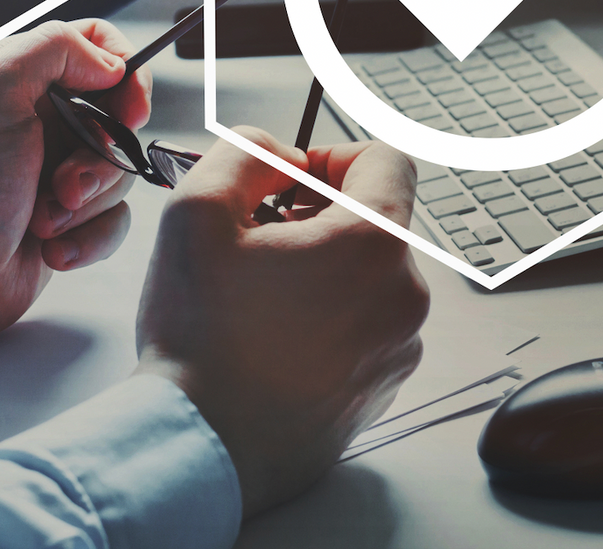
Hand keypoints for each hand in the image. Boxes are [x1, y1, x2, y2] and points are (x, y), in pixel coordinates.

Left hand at [0, 20, 149, 365]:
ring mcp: (58, 170)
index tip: (128, 112)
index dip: (126, 73)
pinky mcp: (69, 219)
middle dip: (102, 157)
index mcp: (24, 79)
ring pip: (120, 173)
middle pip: (120, 117)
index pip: (98, 44)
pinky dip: (88, 239)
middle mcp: (44, 121)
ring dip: (87, 204)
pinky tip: (51, 249)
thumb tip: (111, 63)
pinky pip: (115, 221)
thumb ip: (54, 48)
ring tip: (43, 221)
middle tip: (64, 182)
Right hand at [134, 130, 428, 515]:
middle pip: (376, 221)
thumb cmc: (199, 337)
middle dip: (319, 216)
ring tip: (259, 296)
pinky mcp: (384, 389)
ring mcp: (400, 348)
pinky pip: (367, 327)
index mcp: (373, 244)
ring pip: (369, 276)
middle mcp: (405, 295)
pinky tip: (273, 340)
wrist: (202, 449)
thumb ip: (246, 152)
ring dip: (323, 269)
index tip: (290, 181)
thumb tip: (280, 154)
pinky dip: (329, 319)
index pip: (387, 160)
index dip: (334, 155)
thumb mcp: (197, 210)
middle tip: (257, 240)